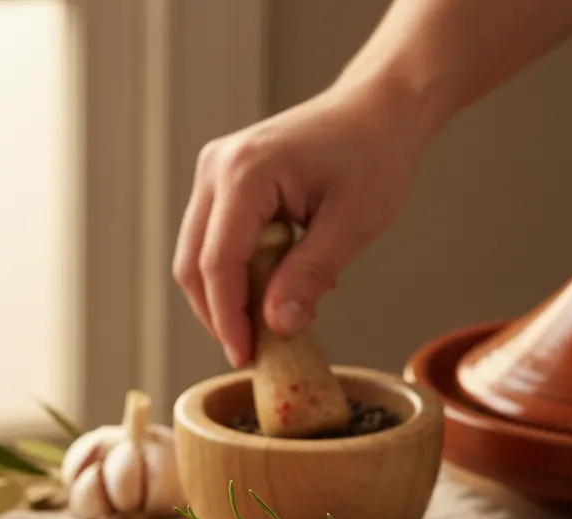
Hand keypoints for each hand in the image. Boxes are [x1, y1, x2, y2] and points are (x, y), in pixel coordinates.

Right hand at [173, 82, 428, 366]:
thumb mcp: (353, 223)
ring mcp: (212, 173)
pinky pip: (211, 243)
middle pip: (193, 264)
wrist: (377, 108)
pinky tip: (267, 293)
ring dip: (224, 299)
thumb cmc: (374, 154)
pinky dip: (233, 276)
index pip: (218, 263)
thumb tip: (276, 327)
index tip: (246, 356)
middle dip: (218, 315)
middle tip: (251, 351)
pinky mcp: (219, 183)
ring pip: (195, 258)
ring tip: (265, 324)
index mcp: (246, 171)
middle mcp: (216, 168)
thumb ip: (310, 276)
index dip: (228, 318)